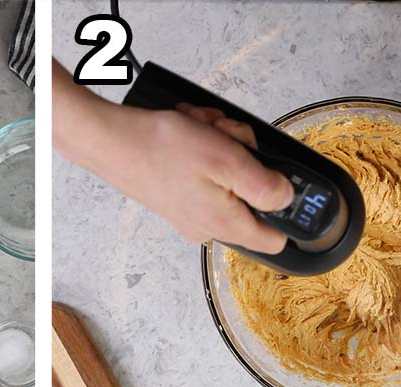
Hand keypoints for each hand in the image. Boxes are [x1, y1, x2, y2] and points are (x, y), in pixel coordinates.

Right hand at [82, 103, 293, 251]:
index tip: (280, 179)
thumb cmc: (160, 149)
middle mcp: (209, 226)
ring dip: (224, 147)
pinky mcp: (180, 198)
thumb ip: (264, 185)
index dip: (288, 209)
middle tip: (228, 140)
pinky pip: (208, 173)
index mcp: (225, 223)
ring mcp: (192, 213)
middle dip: (247, 160)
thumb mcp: (227, 159)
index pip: (276, 239)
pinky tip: (192, 134)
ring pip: (230, 178)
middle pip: (253, 196)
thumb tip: (287, 198)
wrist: (112, 141)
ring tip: (204, 132)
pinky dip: (205, 148)